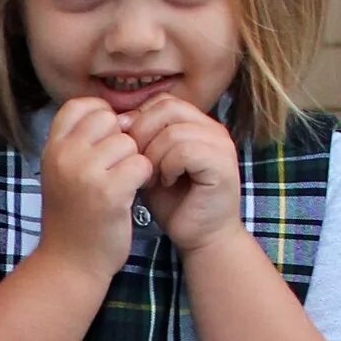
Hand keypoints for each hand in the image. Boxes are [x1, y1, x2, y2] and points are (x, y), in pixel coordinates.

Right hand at [37, 97, 147, 290]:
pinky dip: (144, 179)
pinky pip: (141, 164)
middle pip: (109, 119)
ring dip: (134, 162)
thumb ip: (84, 143)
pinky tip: (132, 194)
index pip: (81, 105)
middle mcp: (64, 156)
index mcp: (52, 149)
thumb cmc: (74, 218)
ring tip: (123, 185)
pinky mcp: (109, 192)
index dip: (101, 118)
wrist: (69, 264)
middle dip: (120, 140)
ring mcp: (84, 173)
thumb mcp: (64, 173)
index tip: (104, 143)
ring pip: (129, 142)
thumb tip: (126, 117)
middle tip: (116, 168)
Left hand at [126, 95, 241, 253]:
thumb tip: (117, 120)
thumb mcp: (150, 166)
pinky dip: (168, 167)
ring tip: (151, 179)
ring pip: (173, 131)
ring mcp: (221, 145)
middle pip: (167, 108)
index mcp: (196, 124)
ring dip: (153, 156)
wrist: (200, 238)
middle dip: (142, 135)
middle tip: (136, 165)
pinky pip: (185, 150)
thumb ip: (140, 140)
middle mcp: (213, 129)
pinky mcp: (222, 165)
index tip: (128, 150)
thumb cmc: (174, 205)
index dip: (138, 121)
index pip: (162, 102)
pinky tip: (165, 183)